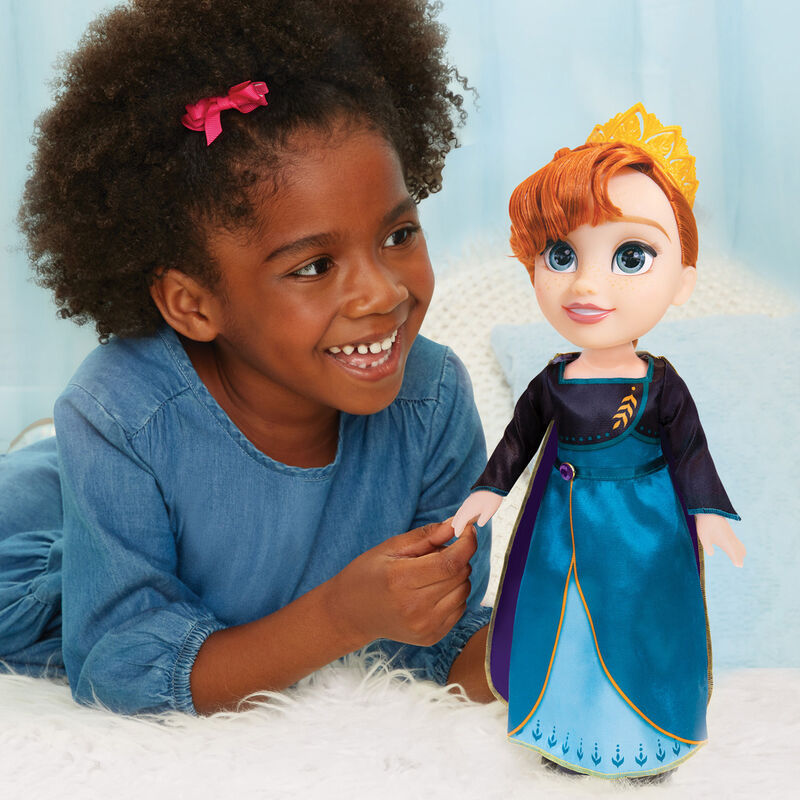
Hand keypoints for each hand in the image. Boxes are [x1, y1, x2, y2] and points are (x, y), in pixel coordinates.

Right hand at [329, 521, 476, 647]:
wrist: (350, 615)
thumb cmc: (367, 575)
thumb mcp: (389, 548)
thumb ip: (425, 536)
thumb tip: (456, 524)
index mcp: (400, 580)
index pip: (450, 562)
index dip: (466, 543)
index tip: (468, 529)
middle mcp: (414, 608)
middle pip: (460, 575)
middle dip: (458, 556)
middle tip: (438, 551)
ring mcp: (424, 626)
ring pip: (464, 591)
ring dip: (456, 576)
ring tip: (431, 573)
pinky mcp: (431, 637)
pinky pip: (459, 608)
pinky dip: (453, 594)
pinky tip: (432, 590)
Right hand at [452, 490, 502, 536]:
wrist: (492, 485)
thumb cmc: (492, 499)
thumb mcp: (489, 512)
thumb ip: (483, 520)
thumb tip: (479, 524)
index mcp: (469, 511)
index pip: (460, 522)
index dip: (458, 529)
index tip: (457, 536)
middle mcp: (466, 506)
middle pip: (458, 517)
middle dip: (456, 525)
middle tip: (455, 532)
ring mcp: (467, 502)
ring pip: (459, 512)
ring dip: (457, 519)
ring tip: (455, 525)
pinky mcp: (470, 500)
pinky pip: (462, 509)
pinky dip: (460, 514)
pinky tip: (463, 515)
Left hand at [695, 514, 745, 566]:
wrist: (710, 511)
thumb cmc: (706, 525)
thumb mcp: (704, 538)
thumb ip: (708, 547)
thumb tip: (711, 554)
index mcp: (726, 543)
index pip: (734, 554)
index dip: (736, 560)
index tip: (739, 565)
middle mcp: (731, 539)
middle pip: (739, 550)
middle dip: (739, 557)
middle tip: (739, 564)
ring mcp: (731, 534)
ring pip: (739, 544)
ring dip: (739, 551)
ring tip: (740, 556)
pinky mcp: (729, 531)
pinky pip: (736, 540)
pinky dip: (738, 545)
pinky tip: (735, 546)